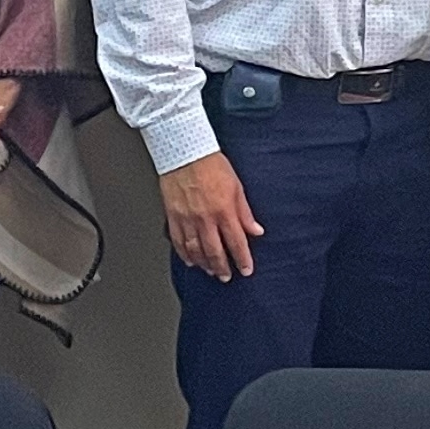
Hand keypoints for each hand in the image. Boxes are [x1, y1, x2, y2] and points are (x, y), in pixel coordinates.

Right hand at [157, 151, 262, 281]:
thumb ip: (245, 212)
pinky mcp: (173, 216)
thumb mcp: (236, 186)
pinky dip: (184, 254)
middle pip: (215, 251)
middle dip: (222, 267)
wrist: (184, 152)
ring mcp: (187, 219)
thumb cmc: (210, 164)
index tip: (246, 269)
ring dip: (204, 264)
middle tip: (226, 276)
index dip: (242, 259)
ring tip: (210, 271)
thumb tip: (256, 230)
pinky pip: (178, 241)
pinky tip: (190, 260)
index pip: (236, 242)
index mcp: (224, 210)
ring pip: (196, 250)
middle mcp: (205, 218)